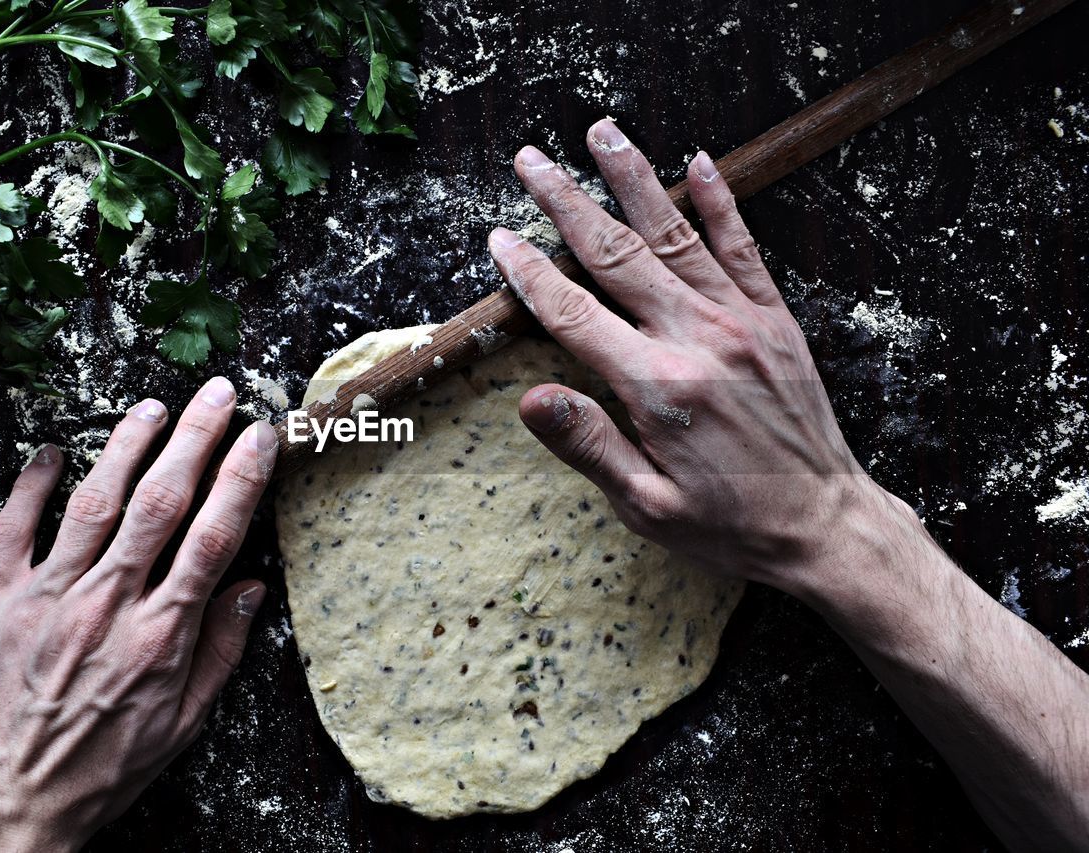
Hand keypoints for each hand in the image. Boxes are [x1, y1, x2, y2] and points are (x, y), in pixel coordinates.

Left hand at [0, 378, 276, 852]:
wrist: (1, 811)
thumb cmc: (97, 773)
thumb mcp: (180, 727)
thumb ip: (219, 652)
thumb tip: (251, 588)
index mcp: (158, 637)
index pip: (211, 538)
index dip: (240, 480)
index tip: (259, 439)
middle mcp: (105, 606)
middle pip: (159, 504)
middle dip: (194, 440)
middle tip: (217, 395)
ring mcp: (45, 599)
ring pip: (93, 502)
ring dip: (126, 446)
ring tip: (153, 406)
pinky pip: (12, 530)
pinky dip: (30, 485)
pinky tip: (49, 452)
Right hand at [488, 119, 883, 595]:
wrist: (825, 525)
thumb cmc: (729, 524)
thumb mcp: (646, 507)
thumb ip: (589, 446)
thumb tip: (532, 399)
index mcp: (657, 388)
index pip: (575, 314)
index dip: (531, 275)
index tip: (500, 241)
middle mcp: (697, 339)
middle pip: (616, 256)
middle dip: (567, 204)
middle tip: (533, 162)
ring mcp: (741, 322)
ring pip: (676, 235)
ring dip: (634, 180)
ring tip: (602, 133)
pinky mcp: (775, 320)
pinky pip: (744, 248)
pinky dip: (720, 204)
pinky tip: (700, 164)